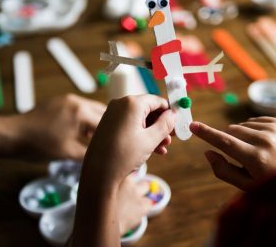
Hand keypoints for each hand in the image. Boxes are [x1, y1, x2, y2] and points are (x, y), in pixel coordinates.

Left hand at [13, 94, 105, 160]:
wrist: (11, 135)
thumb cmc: (39, 146)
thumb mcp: (68, 153)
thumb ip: (90, 154)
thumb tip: (105, 158)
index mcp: (81, 112)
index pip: (106, 123)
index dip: (114, 135)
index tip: (119, 145)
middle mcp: (77, 101)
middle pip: (102, 112)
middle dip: (108, 126)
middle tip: (113, 141)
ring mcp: (67, 99)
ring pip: (90, 109)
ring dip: (96, 122)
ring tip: (97, 138)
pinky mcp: (58, 101)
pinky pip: (79, 108)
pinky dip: (84, 118)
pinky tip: (81, 131)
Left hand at [70, 95, 174, 246]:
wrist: (98, 173)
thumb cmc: (124, 155)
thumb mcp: (150, 140)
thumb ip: (165, 125)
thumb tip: (173, 115)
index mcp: (132, 103)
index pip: (157, 101)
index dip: (169, 112)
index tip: (178, 124)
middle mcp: (120, 104)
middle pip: (148, 109)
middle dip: (161, 124)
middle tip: (171, 138)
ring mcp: (113, 114)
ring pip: (140, 119)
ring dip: (153, 132)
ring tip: (163, 148)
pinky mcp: (108, 124)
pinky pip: (130, 125)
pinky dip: (141, 134)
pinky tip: (152, 149)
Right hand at [190, 117, 275, 189]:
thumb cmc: (270, 184)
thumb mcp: (245, 185)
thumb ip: (223, 170)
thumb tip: (207, 152)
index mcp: (255, 158)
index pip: (225, 142)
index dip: (206, 134)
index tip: (193, 125)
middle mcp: (265, 141)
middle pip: (231, 131)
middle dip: (230, 141)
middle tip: (244, 157)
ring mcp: (274, 129)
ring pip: (242, 125)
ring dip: (242, 136)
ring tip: (258, 151)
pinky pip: (253, 121)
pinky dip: (253, 130)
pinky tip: (264, 143)